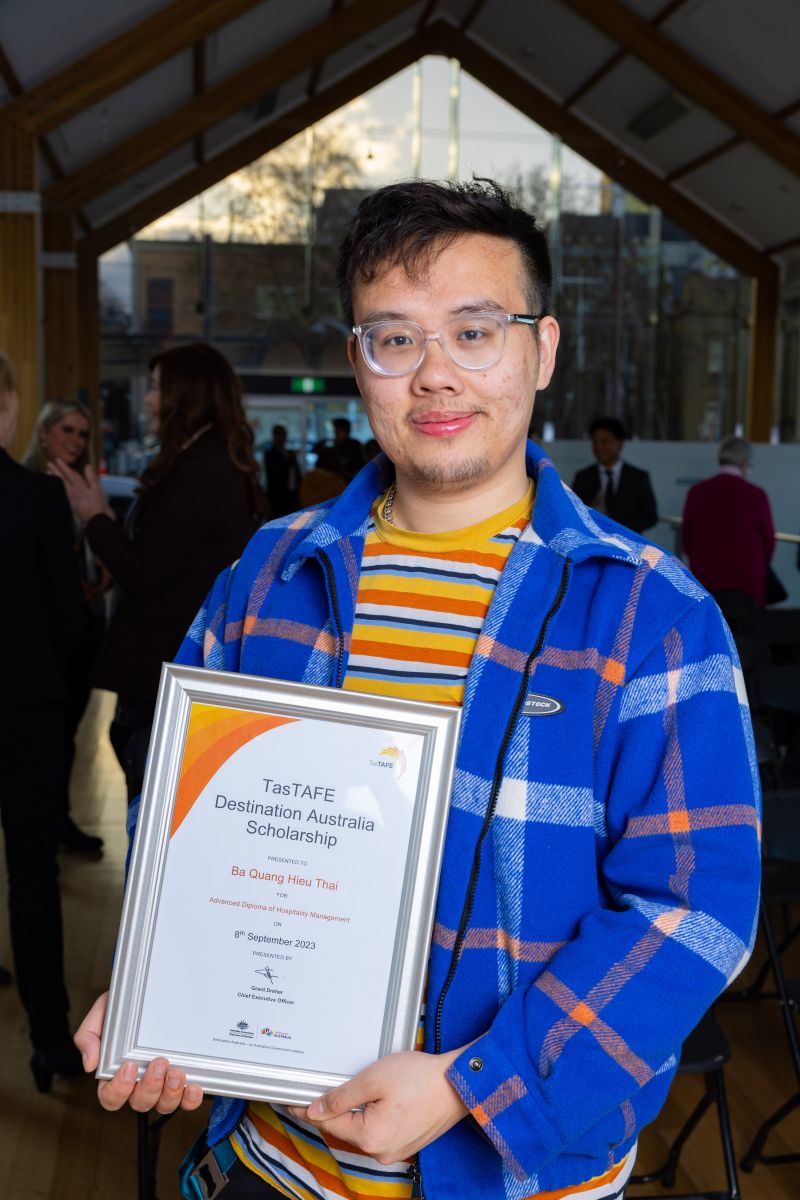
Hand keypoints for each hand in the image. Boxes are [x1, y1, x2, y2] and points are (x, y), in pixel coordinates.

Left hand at [47, 460, 112, 522]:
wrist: (96, 520)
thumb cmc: (99, 505)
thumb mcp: (97, 490)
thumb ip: (91, 478)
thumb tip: (87, 466)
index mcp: (80, 487)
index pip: (70, 474)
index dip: (64, 466)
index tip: (57, 460)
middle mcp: (73, 492)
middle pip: (62, 479)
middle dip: (55, 471)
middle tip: (48, 464)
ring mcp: (70, 499)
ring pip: (60, 486)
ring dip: (54, 479)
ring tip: (48, 473)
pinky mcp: (71, 505)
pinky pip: (61, 494)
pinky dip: (57, 488)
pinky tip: (55, 487)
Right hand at [74, 992, 203, 1114]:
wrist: (149, 989)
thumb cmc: (125, 1006)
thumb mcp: (102, 1013)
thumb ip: (89, 1036)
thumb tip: (90, 1064)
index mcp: (115, 1073)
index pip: (110, 1097)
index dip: (119, 1089)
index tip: (128, 1066)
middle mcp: (138, 1083)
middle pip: (140, 1102)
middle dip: (150, 1087)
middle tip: (159, 1062)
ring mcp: (161, 1083)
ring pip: (163, 1104)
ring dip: (170, 1093)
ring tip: (176, 1072)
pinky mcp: (183, 1079)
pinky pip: (186, 1100)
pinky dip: (190, 1099)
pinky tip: (193, 1086)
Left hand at [287, 1048, 467, 1163]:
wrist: (459, 1083)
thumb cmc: (421, 1078)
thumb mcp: (374, 1079)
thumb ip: (341, 1096)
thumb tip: (316, 1109)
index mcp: (370, 1138)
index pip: (328, 1123)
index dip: (308, 1110)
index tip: (292, 1103)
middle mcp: (382, 1151)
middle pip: (346, 1129)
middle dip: (335, 1109)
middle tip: (324, 1087)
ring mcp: (395, 1150)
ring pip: (363, 1130)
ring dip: (356, 1112)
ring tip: (360, 1088)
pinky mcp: (406, 1142)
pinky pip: (380, 1131)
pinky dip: (373, 1116)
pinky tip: (380, 1098)